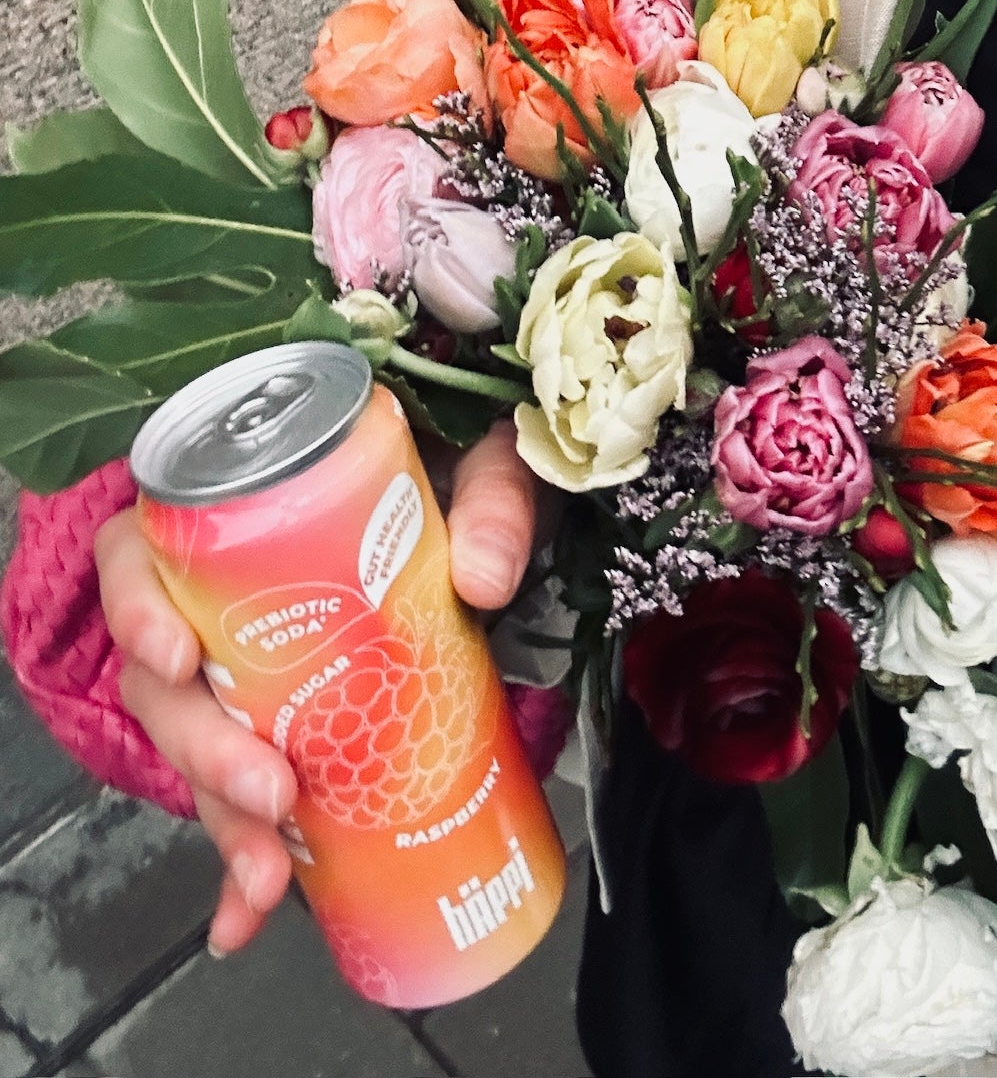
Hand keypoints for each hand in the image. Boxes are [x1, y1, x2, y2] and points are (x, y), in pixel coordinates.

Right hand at [96, 420, 537, 954]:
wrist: (480, 506)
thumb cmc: (458, 462)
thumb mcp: (479, 456)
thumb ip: (490, 496)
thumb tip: (483, 577)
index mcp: (243, 512)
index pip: (143, 549)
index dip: (138, 604)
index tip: (175, 658)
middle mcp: (225, 593)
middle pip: (164, 675)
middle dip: (203, 746)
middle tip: (267, 789)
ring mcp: (251, 662)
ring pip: (196, 742)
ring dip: (223, 814)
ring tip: (268, 870)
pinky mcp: (289, 718)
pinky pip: (243, 788)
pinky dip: (245, 854)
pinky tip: (251, 908)